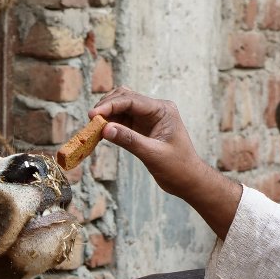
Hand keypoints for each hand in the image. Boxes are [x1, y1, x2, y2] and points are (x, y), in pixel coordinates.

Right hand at [92, 87, 242, 238]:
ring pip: (121, 107)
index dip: (111, 105)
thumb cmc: (178, 167)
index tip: (94, 115)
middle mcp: (154, 110)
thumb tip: (105, 129)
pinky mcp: (141, 128)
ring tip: (93, 128)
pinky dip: (109, 125)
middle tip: (91, 121)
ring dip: (106, 115)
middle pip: (124, 97)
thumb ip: (129, 140)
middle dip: (106, 107)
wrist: (188, 180)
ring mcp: (147, 118)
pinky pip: (121, 121)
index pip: (132, 100)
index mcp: (163, 110)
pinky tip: (99, 133)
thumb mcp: (153, 154)